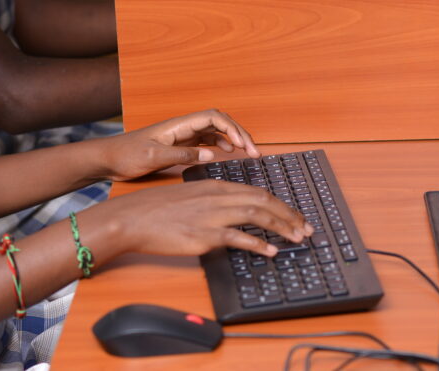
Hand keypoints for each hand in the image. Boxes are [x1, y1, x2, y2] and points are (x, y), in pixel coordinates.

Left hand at [100, 109, 256, 180]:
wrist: (108, 159)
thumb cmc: (126, 155)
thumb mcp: (153, 157)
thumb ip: (182, 155)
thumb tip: (212, 154)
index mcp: (178, 125)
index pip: (213, 117)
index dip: (232, 128)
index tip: (244, 146)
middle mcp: (182, 127)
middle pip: (219, 122)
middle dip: (239, 133)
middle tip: (254, 152)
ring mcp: (182, 136)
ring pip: (215, 131)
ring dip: (233, 139)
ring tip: (247, 153)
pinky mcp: (179, 145)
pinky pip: (207, 141)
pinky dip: (221, 145)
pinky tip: (227, 154)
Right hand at [107, 179, 312, 257]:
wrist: (132, 218)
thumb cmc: (154, 209)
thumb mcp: (188, 196)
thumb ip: (211, 202)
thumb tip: (229, 214)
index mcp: (214, 186)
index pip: (257, 192)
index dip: (281, 204)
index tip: (295, 216)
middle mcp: (217, 197)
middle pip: (263, 201)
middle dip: (290, 215)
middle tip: (306, 229)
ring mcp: (211, 215)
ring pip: (257, 215)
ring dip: (282, 227)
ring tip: (297, 238)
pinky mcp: (204, 235)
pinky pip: (239, 238)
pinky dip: (259, 244)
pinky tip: (270, 251)